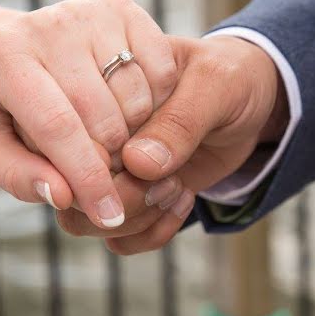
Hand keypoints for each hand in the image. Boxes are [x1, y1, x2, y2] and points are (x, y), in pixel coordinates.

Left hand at [0, 0, 183, 227]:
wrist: (24, 50)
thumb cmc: (10, 110)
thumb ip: (22, 179)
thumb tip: (64, 197)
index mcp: (4, 54)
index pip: (56, 127)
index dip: (88, 178)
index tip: (109, 215)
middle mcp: (48, 23)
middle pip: (103, 115)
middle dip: (112, 160)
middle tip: (107, 173)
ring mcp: (89, 10)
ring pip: (137, 97)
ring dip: (137, 136)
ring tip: (115, 141)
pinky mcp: (123, 6)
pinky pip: (161, 70)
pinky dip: (158, 104)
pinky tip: (134, 112)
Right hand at [57, 35, 286, 253]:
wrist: (248, 100)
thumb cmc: (229, 77)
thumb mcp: (215, 84)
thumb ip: (179, 120)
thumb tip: (135, 163)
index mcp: (96, 81)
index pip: (67, 132)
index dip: (102, 160)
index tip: (150, 165)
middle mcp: (88, 129)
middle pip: (66, 184)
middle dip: (124, 196)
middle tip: (171, 179)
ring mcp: (104, 166)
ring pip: (81, 221)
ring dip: (136, 219)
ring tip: (178, 188)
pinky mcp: (126, 196)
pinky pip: (114, 239)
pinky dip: (149, 234)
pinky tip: (184, 199)